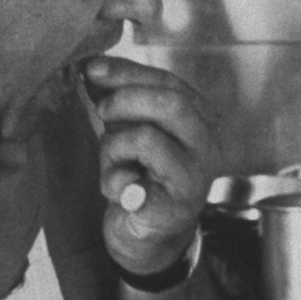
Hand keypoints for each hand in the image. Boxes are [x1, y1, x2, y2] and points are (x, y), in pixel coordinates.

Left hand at [83, 56, 220, 275]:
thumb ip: (118, 96)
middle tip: (102, 112)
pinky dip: (112, 181)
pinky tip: (119, 190)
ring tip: (112, 162)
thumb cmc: (142, 174)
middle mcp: (209, 146)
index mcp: (202, 120)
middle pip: (171, 103)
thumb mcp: (130, 127)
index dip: (128, 71)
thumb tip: (91, 66)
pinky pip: (132, 181)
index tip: (92, 69)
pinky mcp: (175, 208)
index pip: (169, 83)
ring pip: (148, 137)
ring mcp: (196, 178)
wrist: (148, 233)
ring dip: (114, 145)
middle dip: (125, 100)